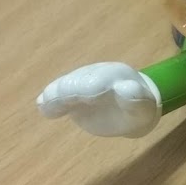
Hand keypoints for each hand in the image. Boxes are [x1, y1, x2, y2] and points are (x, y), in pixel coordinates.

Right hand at [36, 62, 160, 137]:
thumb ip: (136, 99)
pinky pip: (60, 92)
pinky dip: (50, 99)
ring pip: (66, 85)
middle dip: (65, 91)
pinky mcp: (73, 92)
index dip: (86, 89)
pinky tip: (42, 106)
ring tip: (45, 106)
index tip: (77, 99)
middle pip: (76, 81)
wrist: (132, 104)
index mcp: (113, 76)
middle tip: (50, 104)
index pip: (96, 81)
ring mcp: (82, 81)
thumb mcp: (143, 108)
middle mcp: (94, 74)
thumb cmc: (139, 109)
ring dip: (55, 95)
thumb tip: (127, 89)